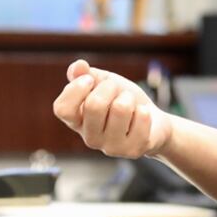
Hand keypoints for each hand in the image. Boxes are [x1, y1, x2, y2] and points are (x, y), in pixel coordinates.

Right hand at [52, 59, 172, 158]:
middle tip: (116, 90)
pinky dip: (144, 110)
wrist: (154, 121)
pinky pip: (141, 116)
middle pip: (93, 105)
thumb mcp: (102, 83)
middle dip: (110, 87)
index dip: (75, 89)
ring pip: (120, 108)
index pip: (62, 109)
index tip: (90, 79)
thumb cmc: (122, 100)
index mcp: (77, 121)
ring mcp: (111, 147)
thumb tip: (78, 66)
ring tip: (130, 104)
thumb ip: (86, 74)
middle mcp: (90, 138)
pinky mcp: (132, 150)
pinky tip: (141, 117)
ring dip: (129, 98)